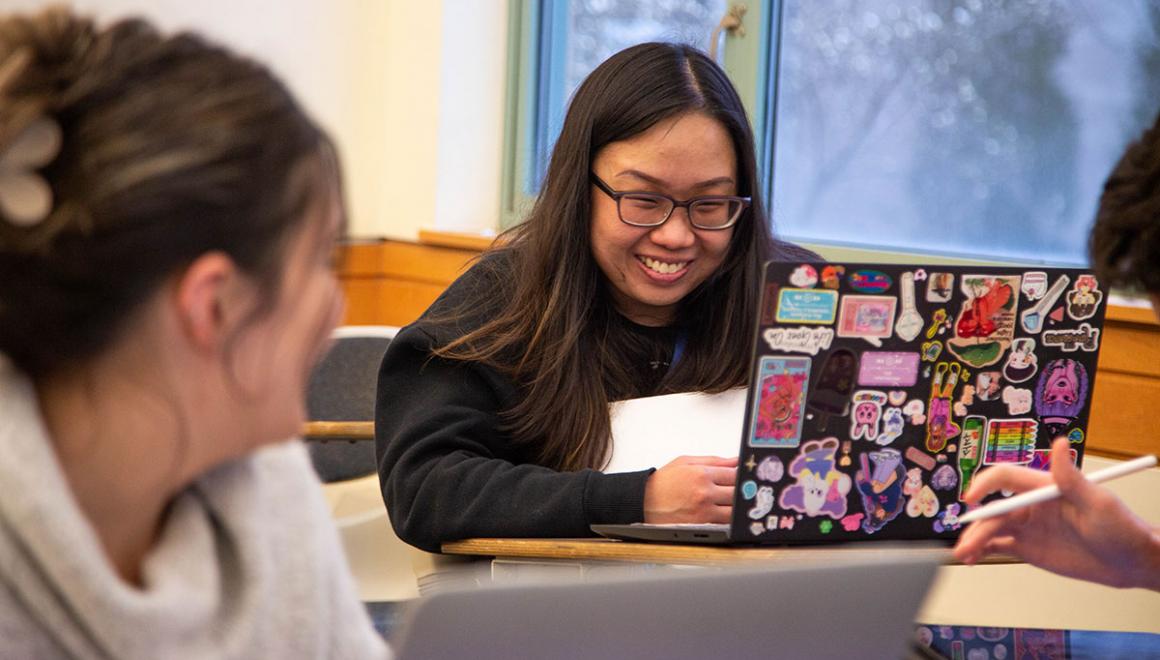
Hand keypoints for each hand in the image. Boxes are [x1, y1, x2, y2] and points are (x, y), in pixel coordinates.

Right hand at [643, 455, 736, 523]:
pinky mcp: (701, 524)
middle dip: (742, 491)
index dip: (742, 475)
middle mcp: (704, 492)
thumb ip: (714, 461)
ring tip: (734, 502)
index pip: (734, 474)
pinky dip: (729, 518)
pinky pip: (724, 523)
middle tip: (743, 490)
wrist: (644, 502)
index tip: (745, 476)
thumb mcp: (686, 462)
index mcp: (701, 474)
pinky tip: (727, 512)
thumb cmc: (663, 482)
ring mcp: (704, 510)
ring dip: (737, 506)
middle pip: (738, 492)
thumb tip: (736, 460)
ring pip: (734, 510)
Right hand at [953, 438, 1159, 589]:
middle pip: (993, 510)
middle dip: (976, 525)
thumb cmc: (1123, 528)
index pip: (1006, 478)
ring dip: (974, 539)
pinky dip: (982, 550)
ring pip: (991, 529)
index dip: (985, 485)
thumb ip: (1072, 478)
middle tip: (967, 542)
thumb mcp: (1098, 503)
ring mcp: (1028, 527)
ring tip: (964, 555)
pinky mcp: (1028, 548)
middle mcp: (1031, 505)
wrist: (1133, 563)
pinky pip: (998, 546)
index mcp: (1044, 488)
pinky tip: (973, 557)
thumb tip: (1060, 443)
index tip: (971, 498)